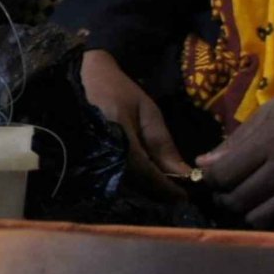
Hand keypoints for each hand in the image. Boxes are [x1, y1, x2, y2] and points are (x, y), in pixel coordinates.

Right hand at [80, 49, 189, 199]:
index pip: (146, 172)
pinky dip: (135, 181)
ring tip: (166, 187)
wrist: (87, 78)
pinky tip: (146, 178)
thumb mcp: (148, 112)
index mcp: (120, 136)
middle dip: (159, 190)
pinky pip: (116, 176)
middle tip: (179, 193)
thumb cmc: (120, 91)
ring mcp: (94, 156)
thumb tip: (183, 172)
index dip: (166, 186)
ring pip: (125, 182)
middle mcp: (104, 150)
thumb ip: (163, 143)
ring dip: (147, 187)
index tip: (186, 195)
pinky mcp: (91, 158)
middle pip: (135, 182)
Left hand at [198, 45, 273, 227]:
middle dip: (222, 197)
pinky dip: (271, 220)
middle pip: (238, 201)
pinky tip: (267, 204)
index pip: (223, 175)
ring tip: (244, 198)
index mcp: (268, 143)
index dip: (207, 179)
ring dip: (245, 212)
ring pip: (260, 219)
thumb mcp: (268, 111)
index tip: (205, 175)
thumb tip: (204, 163)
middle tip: (222, 189)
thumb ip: (236, 140)